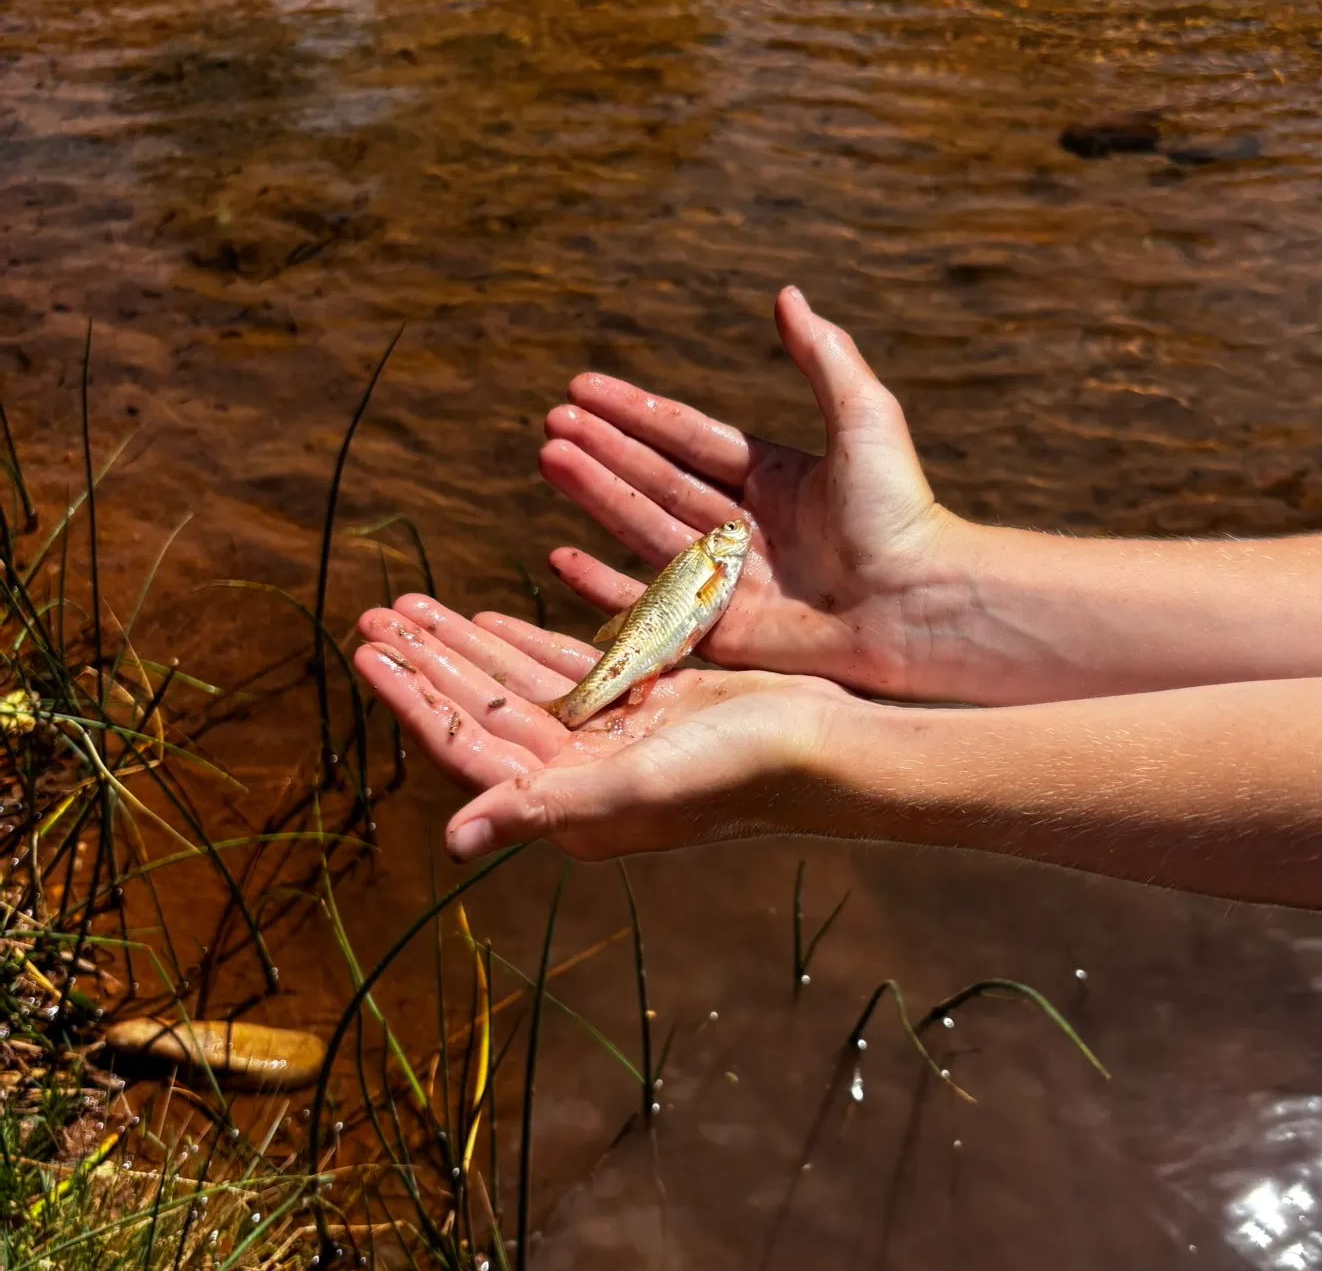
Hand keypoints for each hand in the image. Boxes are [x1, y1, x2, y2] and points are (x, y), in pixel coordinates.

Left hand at [353, 596, 849, 860]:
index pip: (469, 745)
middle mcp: (579, 773)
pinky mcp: (644, 703)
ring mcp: (610, 736)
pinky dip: (527, 642)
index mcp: (569, 801)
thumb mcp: (640, 785)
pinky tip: (492, 617)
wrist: (827, 748)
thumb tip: (453, 840)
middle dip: (429, 661)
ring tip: (414, 605)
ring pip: (519, 683)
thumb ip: (546, 807)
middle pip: (483, 707)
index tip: (369, 649)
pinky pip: (568, 668)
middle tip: (375, 613)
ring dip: (467, 644)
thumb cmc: (742, 771)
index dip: (416, 697)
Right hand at [539, 286, 961, 699]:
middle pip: (657, 481)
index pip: (688, 440)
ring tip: (549, 458)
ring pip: (646, 529)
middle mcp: (746, 527)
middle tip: (549, 423)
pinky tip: (561, 554)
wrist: (920, 603)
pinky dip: (604, 586)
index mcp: (775, 478)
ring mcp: (731, 581)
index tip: (583, 387)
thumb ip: (823, 357)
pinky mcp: (724, 633)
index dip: (636, 414)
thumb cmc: (901, 511)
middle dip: (603, 451)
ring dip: (595, 495)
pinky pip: (653, 606)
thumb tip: (787, 294)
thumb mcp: (863, 417)